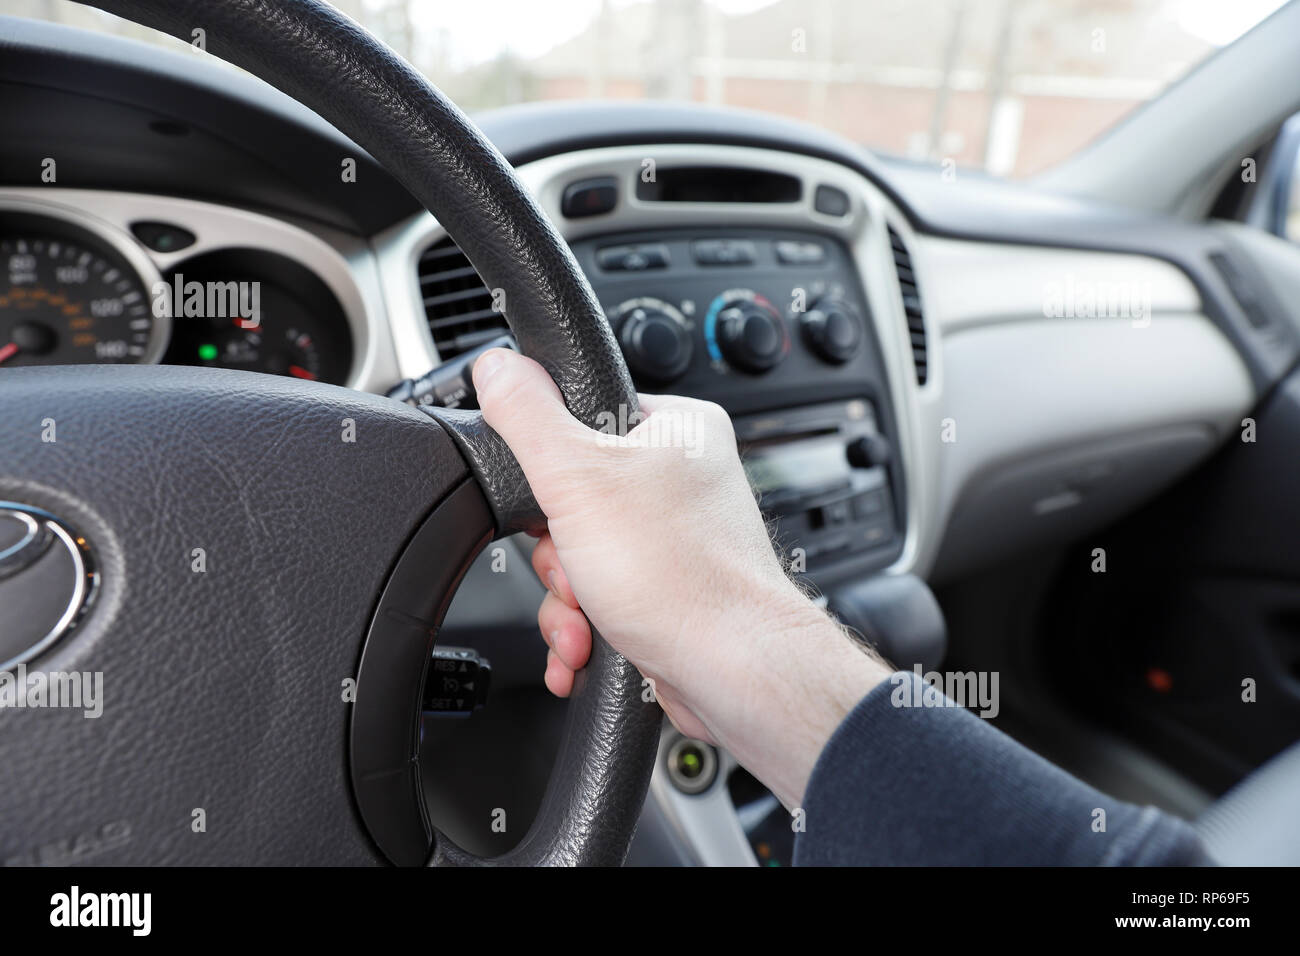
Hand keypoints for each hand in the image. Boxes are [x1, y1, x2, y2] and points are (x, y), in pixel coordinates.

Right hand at [472, 348, 890, 806]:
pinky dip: (584, 627)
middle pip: (573, 502)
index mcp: (676, 429)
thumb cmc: (683, 577)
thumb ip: (528, 416)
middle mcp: (682, 479)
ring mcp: (677, 538)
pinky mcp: (669, 589)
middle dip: (559, 556)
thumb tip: (499, 366)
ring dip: (567, 601)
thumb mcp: (577, 477)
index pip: (581, 423)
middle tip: (576, 568)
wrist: (732, 670)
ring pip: (582, 558)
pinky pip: (603, 597)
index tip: (550, 505)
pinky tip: (585, 645)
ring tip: (586, 617)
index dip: (550, 472)